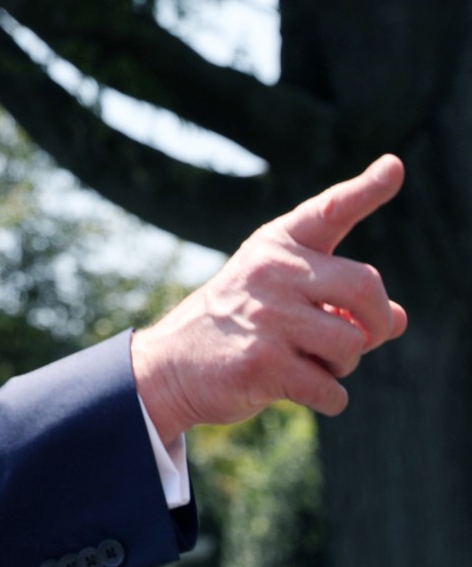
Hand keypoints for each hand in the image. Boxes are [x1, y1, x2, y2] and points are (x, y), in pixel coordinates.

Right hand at [132, 154, 408, 445]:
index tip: (394, 167)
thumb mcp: (278, 297)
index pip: (329, 211)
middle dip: (376, 323)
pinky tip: (299, 390)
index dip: (366, 190)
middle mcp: (271, 272)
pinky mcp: (262, 363)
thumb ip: (337, 301)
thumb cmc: (234, 327)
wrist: (167, 366)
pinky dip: (328, 398)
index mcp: (276, 247)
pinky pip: (331, 389)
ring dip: (343, 366)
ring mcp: (267, 316)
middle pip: (366, 288)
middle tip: (360, 339)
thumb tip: (399, 321)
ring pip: (351, 344)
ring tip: (311, 364)